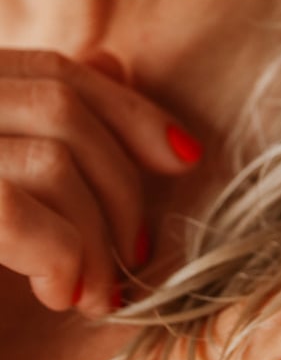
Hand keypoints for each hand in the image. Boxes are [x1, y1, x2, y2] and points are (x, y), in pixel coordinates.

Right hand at [0, 48, 202, 317]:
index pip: (57, 71)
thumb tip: (113, 65)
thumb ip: (32, 113)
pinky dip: (58, 253)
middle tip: (136, 253)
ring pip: (50, 160)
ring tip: (97, 294)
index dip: (131, 110)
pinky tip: (61, 293)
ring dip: (95, 234)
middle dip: (122, 183)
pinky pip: (13, 212)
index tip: (184, 156)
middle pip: (64, 110)